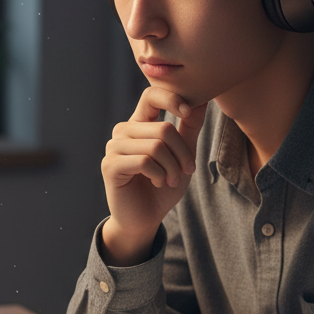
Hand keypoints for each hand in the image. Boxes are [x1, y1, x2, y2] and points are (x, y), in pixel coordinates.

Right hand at [100, 87, 207, 265]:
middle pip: (163, 129)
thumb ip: (189, 126)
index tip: (188, 112)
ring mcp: (114, 148)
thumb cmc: (162, 186)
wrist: (145, 218)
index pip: (151, 95)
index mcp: (139, 123)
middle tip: (185, 170)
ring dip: (172, 167)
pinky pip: (145, 162)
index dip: (172, 99)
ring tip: (171, 180)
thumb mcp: (182, 154)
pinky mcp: (110, 165)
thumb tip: (202, 98)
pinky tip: (157, 182)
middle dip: (182, 154)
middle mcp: (123, 131)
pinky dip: (159, 175)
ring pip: (156, 146)